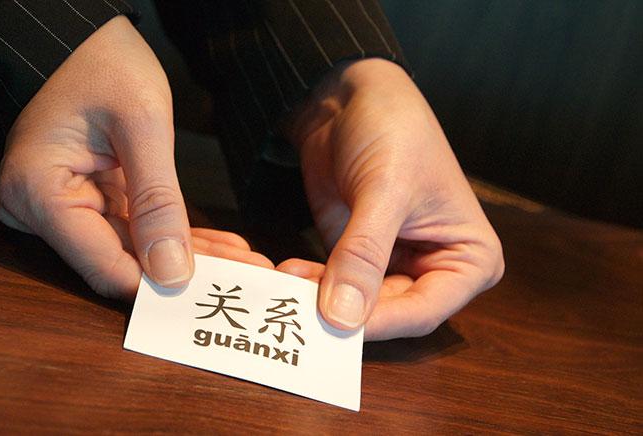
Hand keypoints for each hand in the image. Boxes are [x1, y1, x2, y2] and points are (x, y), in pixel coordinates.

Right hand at [0, 16, 270, 299]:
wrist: (86, 36)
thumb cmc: (103, 61)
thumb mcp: (142, 126)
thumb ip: (157, 201)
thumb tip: (172, 273)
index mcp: (37, 191)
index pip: (103, 265)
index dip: (158, 285)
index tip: (212, 293)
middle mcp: (40, 209)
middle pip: (121, 261)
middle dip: (185, 271)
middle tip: (243, 279)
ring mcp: (63, 205)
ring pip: (134, 250)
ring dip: (189, 256)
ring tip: (245, 264)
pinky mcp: (86, 199)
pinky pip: (134, 228)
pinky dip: (175, 235)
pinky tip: (222, 246)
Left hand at [277, 59, 503, 340]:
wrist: (351, 96)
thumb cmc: (392, 131)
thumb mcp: (384, 191)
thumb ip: (364, 254)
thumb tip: (342, 317)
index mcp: (470, 258)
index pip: (425, 310)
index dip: (382, 322)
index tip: (338, 328)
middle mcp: (435, 269)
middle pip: (389, 313)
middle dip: (343, 313)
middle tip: (300, 309)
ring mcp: (394, 265)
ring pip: (357, 305)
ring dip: (319, 300)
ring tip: (287, 285)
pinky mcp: (357, 257)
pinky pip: (333, 286)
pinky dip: (310, 285)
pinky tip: (287, 274)